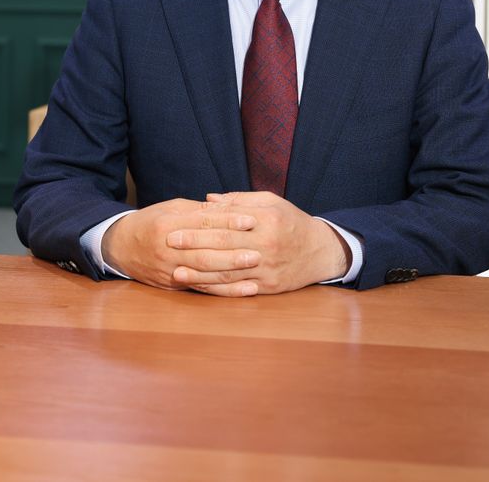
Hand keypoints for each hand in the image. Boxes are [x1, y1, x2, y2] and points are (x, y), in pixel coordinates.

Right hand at [101, 198, 259, 292]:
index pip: (203, 223)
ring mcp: (170, 270)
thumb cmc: (150, 222)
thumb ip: (199, 210)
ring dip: (233, 271)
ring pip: (206, 272)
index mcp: (168, 225)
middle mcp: (168, 249)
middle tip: (259, 249)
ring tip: (256, 267)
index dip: (228, 221)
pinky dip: (226, 290)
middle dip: (234, 251)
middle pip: (206, 250)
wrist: (120, 248)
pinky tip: (245, 289)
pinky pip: (203, 289)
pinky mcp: (174, 286)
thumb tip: (228, 207)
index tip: (251, 220)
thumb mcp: (171, 208)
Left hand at [169, 191, 349, 296]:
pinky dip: (217, 289)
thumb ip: (239, 200)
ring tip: (175, 271)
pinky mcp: (268, 287)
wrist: (320, 251)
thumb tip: (207, 200)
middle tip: (167, 244)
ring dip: (199, 273)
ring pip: (228, 272)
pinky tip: (200, 288)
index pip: (226, 223)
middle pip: (223, 246)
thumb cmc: (292, 221)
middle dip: (193, 246)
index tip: (175, 226)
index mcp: (267, 220)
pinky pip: (238, 289)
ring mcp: (267, 269)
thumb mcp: (271, 201)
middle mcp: (267, 245)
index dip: (199, 226)